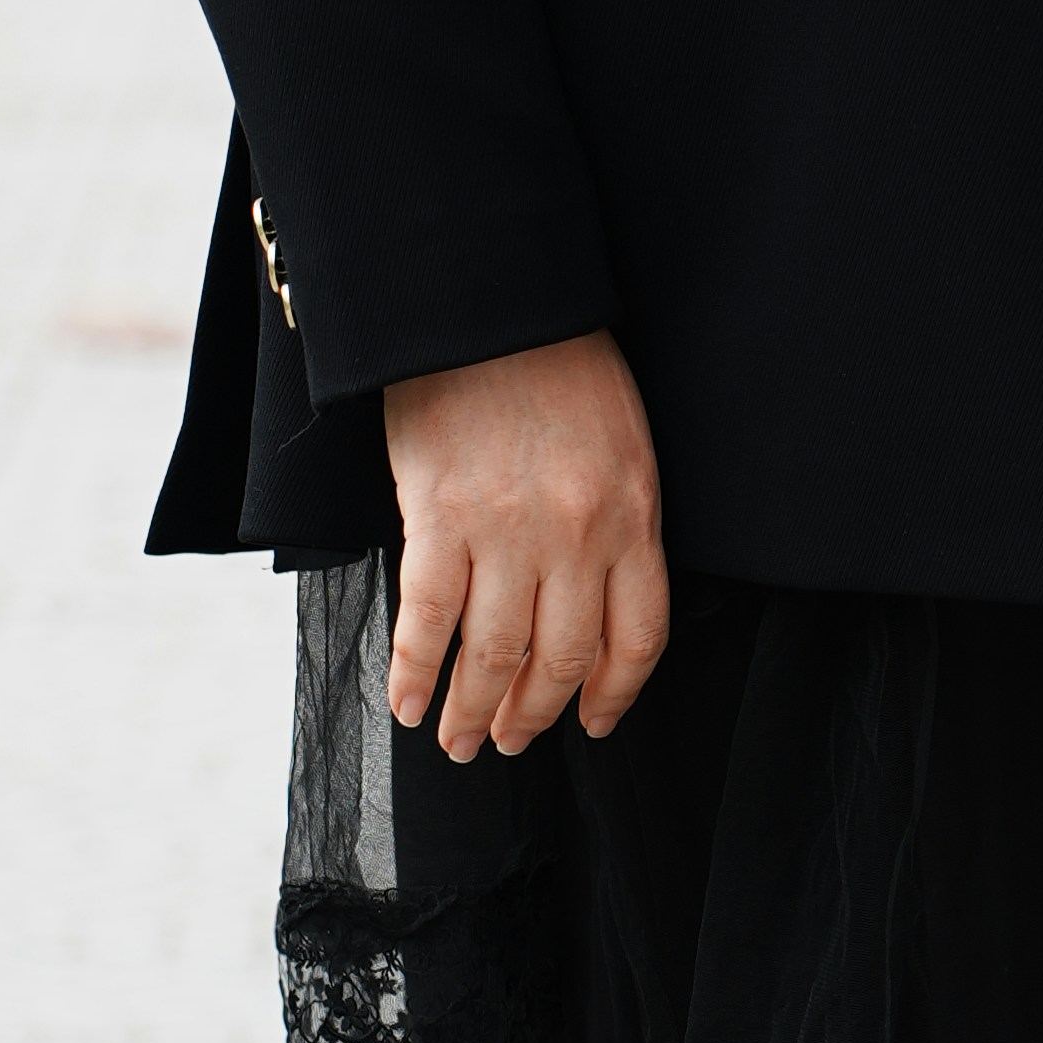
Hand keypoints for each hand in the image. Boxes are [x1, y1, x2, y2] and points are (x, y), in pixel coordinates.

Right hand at [384, 334, 670, 757]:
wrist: (487, 299)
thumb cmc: (557, 360)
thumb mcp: (620, 440)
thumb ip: (613, 518)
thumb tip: (581, 598)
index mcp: (634, 516)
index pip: (637, 638)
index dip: (613, 695)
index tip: (593, 723)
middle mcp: (579, 537)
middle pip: (564, 660)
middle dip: (534, 716)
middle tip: (509, 742)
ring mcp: (509, 532)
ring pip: (496, 656)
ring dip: (472, 711)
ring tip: (457, 740)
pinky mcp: (439, 518)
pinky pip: (427, 620)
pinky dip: (412, 672)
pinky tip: (405, 704)